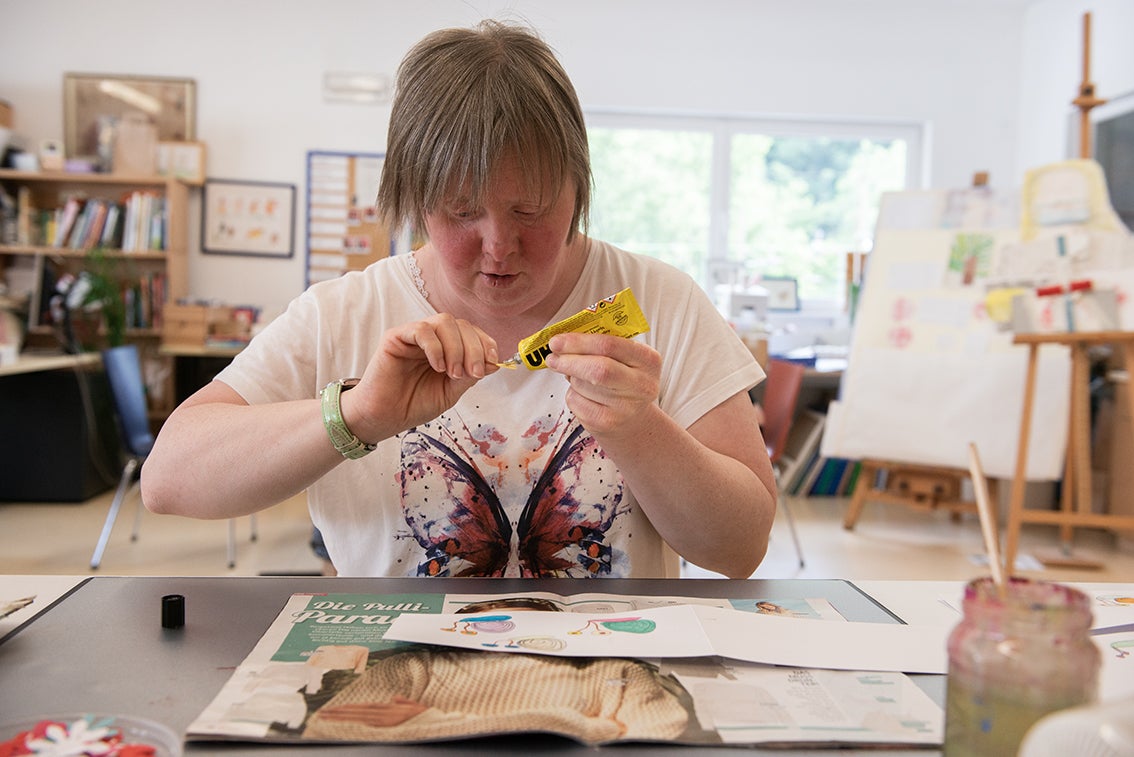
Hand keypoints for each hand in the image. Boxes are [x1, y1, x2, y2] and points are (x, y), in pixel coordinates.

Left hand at [317, 696, 428, 726]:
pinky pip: (367, 725)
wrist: (438, 721)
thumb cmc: (428, 717)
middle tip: (320, 714)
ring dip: (341, 717)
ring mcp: (386, 720)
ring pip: (358, 717)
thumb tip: (395, 698)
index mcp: (388, 708)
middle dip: (338, 713)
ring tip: (325, 718)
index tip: (331, 711)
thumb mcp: (415, 708)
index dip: (346, 709)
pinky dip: (354, 724)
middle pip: (356, 711)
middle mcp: (385, 712)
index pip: (362, 708)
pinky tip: (343, 725)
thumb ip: (404, 702)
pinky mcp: (388, 727)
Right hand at [343, 314, 500, 441]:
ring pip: (443, 322)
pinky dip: (435, 347)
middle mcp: (432, 338)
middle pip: (460, 324)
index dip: (485, 342)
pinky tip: (437, 366)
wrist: (385, 418)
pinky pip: (421, 329)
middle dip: (474, 348)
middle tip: (473, 373)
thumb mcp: (450, 391)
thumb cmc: (414, 404)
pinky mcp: (395, 337)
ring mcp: (413, 335)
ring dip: (456, 347)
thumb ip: (469, 375)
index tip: (493, 360)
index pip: (471, 332)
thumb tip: (494, 361)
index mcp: (447, 348)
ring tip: (452, 373)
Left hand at [544, 332, 660, 434]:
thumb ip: (600, 345)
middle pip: (598, 369)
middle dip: (569, 361)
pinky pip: (576, 402)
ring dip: (571, 378)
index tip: (557, 340)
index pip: (610, 345)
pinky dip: (572, 394)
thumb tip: (562, 340)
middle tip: (551, 357)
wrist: (633, 421)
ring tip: (578, 377)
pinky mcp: (607, 423)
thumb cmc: (623, 380)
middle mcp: (642, 385)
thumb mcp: (625, 359)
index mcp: (648, 360)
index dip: (579, 342)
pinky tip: (583, 395)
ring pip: (582, 385)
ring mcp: (625, 407)